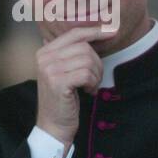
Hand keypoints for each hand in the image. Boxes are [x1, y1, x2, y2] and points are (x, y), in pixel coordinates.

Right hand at [35, 24, 117, 147]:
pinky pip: (86, 74)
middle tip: (94, 79)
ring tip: (90, 86)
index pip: (74, 33)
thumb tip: (94, 31)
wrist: (53, 126)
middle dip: (96, 63)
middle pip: (84, 47)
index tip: (113, 31)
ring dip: (95, 75)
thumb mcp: (64, 71)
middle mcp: (44, 57)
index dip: (95, 31)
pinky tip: (88, 91)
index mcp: (44, 51)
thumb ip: (71, 52)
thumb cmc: (63, 99)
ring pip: (87, 60)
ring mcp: (49, 69)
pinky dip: (93, 83)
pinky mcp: (58, 82)